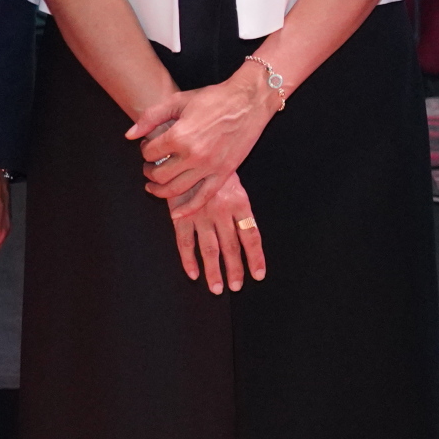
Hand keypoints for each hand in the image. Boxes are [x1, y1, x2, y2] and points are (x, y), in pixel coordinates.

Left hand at [131, 67, 269, 202]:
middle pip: (159, 175)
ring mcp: (209, 167)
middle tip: (150, 166)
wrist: (248, 101)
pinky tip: (176, 213)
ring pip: (176, 190)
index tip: (148, 147)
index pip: (150, 153)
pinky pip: (203, 198)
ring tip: (155, 185)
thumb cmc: (213, 98)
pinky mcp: (224, 173)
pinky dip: (188, 208)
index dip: (145, 151)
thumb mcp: (178, 100)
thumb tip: (129, 136)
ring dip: (160, 191)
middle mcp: (193, 155)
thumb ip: (150, 117)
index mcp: (180, 135)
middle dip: (149, 172)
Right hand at [171, 172, 264, 293]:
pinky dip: (188, 260)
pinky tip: (193, 274)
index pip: (251, 235)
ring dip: (213, 271)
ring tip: (216, 289)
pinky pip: (185, 242)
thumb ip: (238, 205)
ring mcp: (200, 214)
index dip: (255, 257)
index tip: (258, 275)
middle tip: (236, 286)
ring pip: (209, 249)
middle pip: (231, 247)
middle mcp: (221, 211)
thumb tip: (246, 233)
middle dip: (234, 269)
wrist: (185, 149)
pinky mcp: (180, 215)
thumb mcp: (231, 179)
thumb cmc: (211, 164)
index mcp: (239, 202)